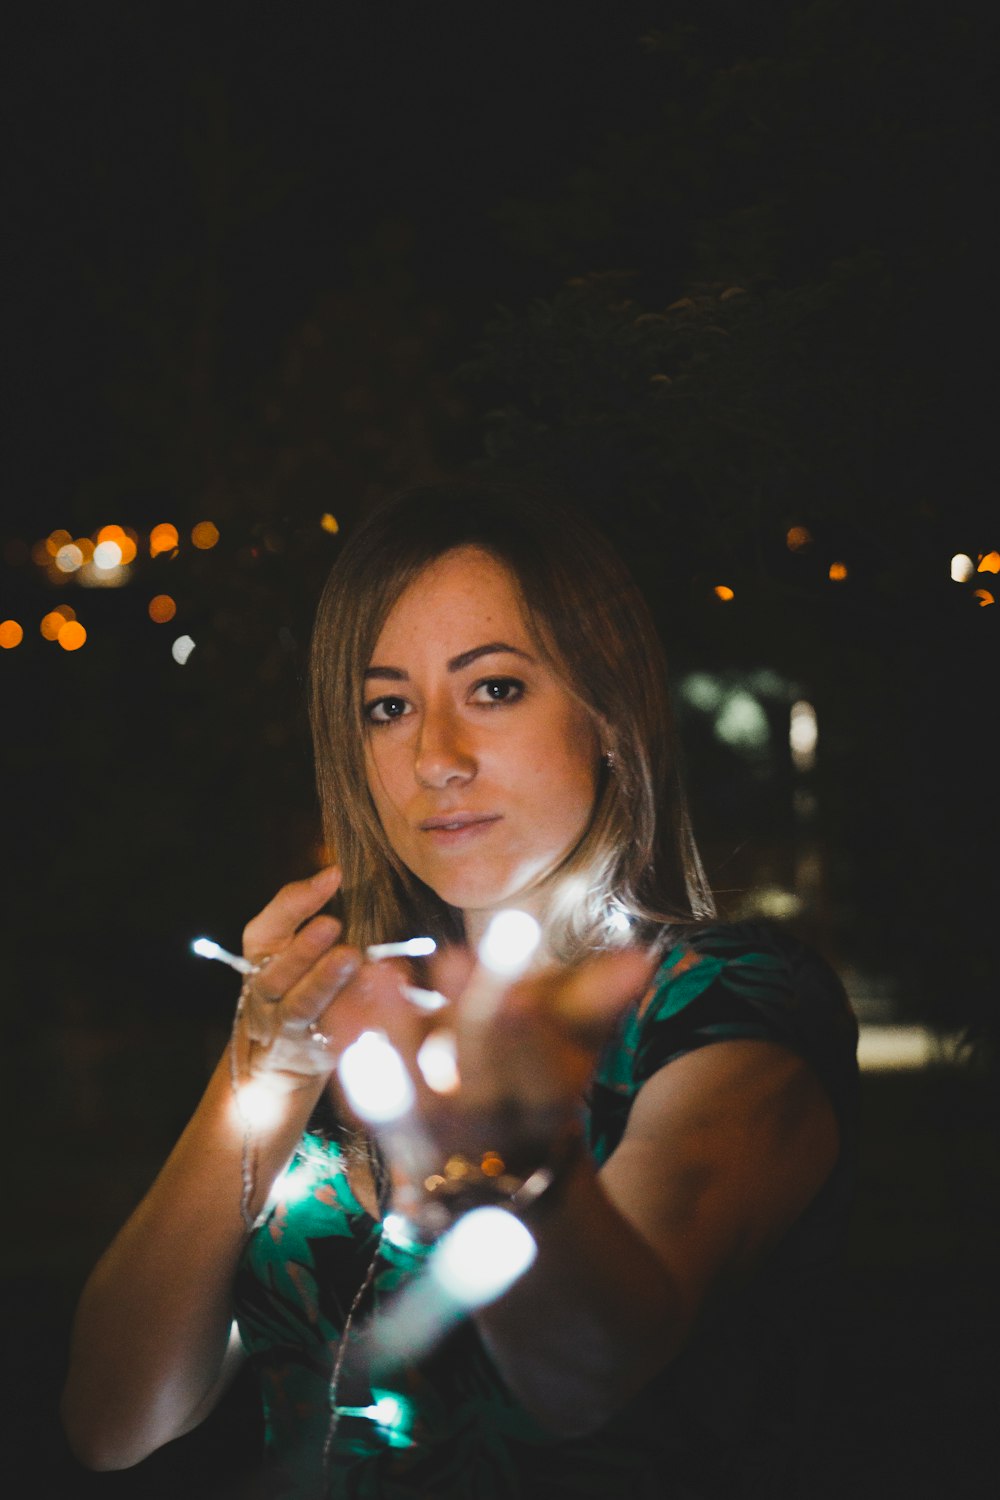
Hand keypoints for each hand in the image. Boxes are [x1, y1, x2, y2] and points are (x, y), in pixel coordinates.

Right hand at [237, 866, 362, 1089]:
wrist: (279, 1058)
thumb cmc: (290, 983)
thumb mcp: (281, 945)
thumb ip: (299, 907)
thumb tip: (334, 872)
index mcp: (258, 961)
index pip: (266, 931)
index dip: (296, 904)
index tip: (333, 877)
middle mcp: (266, 997)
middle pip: (278, 976)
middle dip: (303, 951)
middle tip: (333, 925)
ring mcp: (289, 1030)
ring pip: (302, 1007)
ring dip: (326, 982)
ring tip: (352, 959)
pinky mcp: (316, 1053)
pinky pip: (332, 1036)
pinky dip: (352, 1015)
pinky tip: (373, 995)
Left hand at [342, 942, 656, 1185]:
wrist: (515, 1193)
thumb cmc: (548, 1094)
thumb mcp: (580, 1054)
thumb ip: (602, 1006)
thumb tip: (642, 959)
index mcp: (546, 1118)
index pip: (541, 1079)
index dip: (529, 1036)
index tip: (523, 991)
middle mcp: (493, 1143)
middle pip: (478, 1084)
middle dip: (469, 1019)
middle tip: (448, 953)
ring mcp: (441, 1153)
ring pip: (413, 1101)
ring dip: (393, 1036)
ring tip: (377, 970)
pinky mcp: (397, 1150)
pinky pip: (368, 1107)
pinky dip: (351, 1060)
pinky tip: (336, 1008)